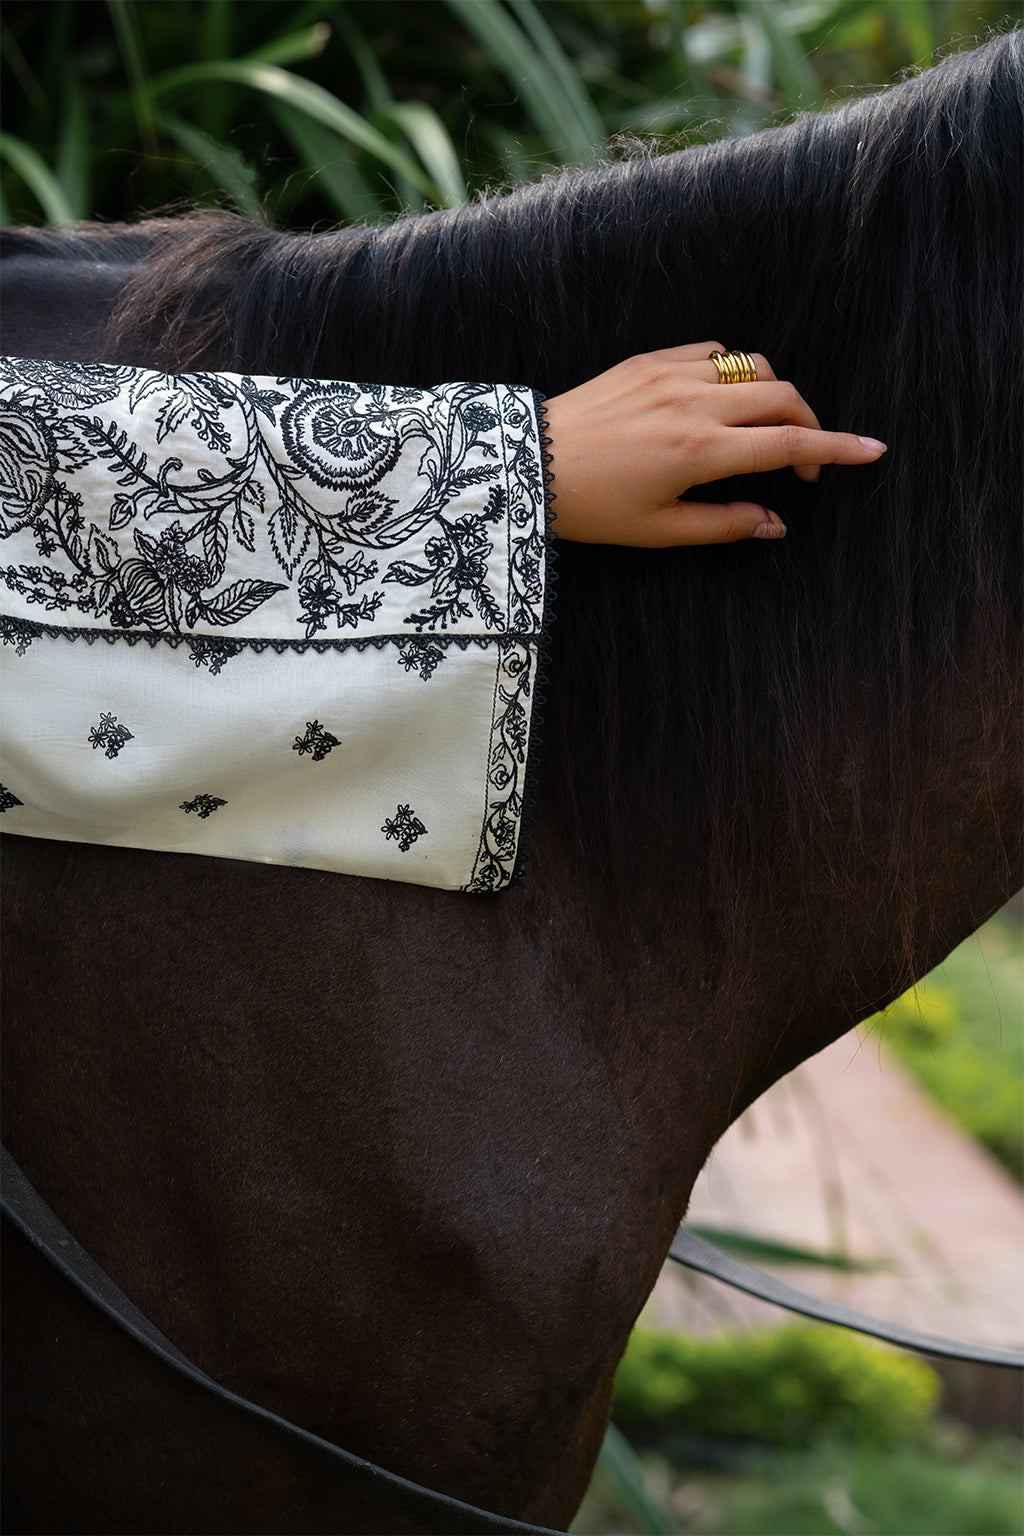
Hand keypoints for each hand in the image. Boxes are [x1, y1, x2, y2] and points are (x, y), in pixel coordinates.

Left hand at [543, 343, 886, 546]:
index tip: (871, 451)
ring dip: (774, 395)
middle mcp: (693, 405)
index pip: (789, 444)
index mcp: (700, 452)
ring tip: (765, 430)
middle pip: (783, 398)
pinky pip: (713, 353)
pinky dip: (734, 372)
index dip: (837, 449)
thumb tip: (775, 524)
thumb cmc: (591, 508)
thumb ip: (725, 525)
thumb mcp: (659, 531)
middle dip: (809, 426)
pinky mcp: (649, 360)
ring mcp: (671, 375)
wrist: (528, 464)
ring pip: (752, 368)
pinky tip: (724, 400)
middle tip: (806, 460)